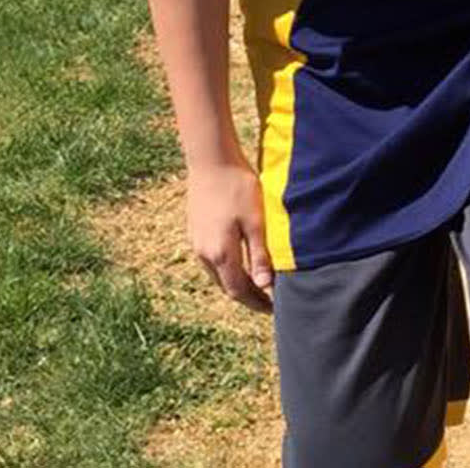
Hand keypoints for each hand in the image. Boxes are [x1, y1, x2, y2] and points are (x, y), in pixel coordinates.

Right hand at [186, 155, 273, 311]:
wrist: (211, 161)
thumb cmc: (238, 187)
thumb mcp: (256, 221)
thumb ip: (259, 255)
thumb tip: (265, 286)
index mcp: (220, 253)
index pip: (238, 290)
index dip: (256, 303)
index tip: (274, 309)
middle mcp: (204, 253)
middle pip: (226, 286)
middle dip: (247, 296)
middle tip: (269, 301)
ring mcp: (196, 242)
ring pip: (217, 274)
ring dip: (236, 282)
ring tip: (257, 284)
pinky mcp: (196, 231)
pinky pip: (211, 260)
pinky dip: (227, 268)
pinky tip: (240, 261)